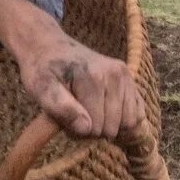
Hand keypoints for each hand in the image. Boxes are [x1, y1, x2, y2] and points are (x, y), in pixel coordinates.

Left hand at [0, 0, 141, 139]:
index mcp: (92, 77)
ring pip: (128, 123)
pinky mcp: (130, 79)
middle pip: (111, 128)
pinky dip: (124, 121)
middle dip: (92, 130)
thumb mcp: (41, 89)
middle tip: (74, 117)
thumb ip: (61, 108)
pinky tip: (107, 115)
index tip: (63, 121)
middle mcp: (114, 74)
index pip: (94, 128)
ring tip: (89, 114)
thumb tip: (86, 128)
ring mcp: (125, 75)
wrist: (48, 46)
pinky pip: (138, 113)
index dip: (77, 132)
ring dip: (109, 127)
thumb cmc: (42, 70)